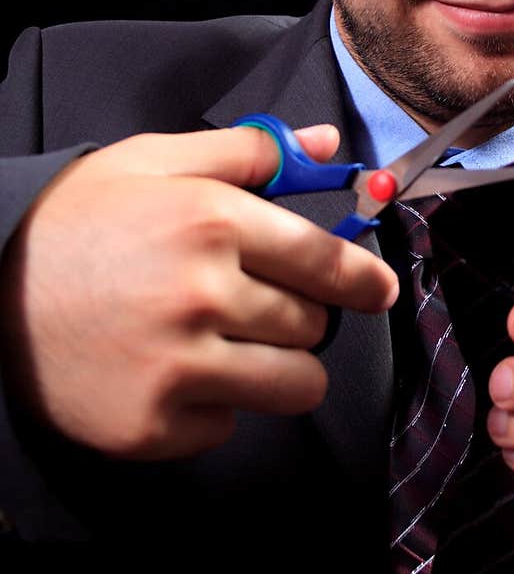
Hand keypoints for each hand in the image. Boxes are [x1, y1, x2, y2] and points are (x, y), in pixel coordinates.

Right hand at [0, 126, 398, 458]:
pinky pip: (231, 424)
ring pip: (295, 385)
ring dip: (276, 368)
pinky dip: (213, 404)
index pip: (327, 260)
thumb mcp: (154, 161)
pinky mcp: (157, 426)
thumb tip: (325, 147)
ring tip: (226, 343)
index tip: (379, 288)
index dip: (364, 278)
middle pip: (313, 324)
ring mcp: (179, 369)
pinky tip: (170, 372)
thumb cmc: (74, 223)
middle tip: (250, 302)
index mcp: (210, 222)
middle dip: (297, 313)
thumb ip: (248, 152)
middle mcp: (203, 296)